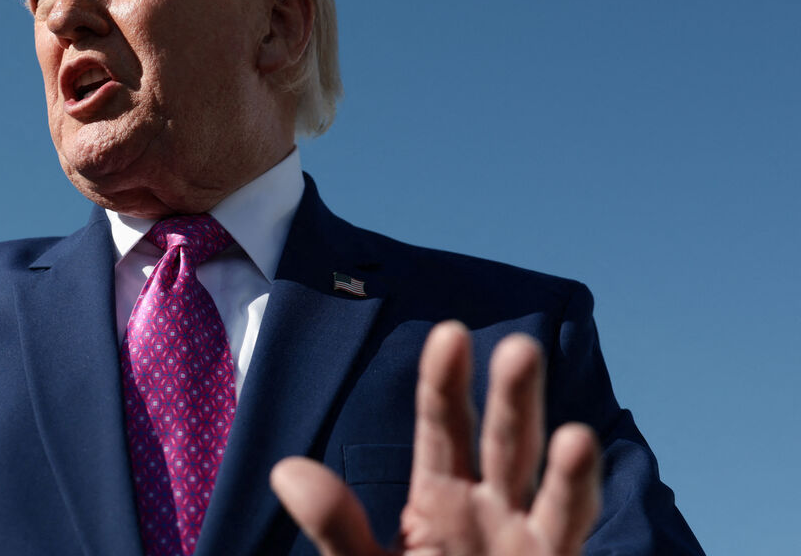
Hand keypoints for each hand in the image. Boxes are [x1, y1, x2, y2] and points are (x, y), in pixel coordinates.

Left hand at [271, 321, 600, 555]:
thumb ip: (334, 524)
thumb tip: (285, 470)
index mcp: (440, 496)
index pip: (443, 425)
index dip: (445, 381)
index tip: (451, 335)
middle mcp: (490, 508)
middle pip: (505, 441)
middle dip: (514, 398)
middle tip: (520, 348)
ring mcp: (526, 540)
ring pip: (547, 487)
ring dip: (566, 462)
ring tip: (577, 434)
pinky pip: (568, 532)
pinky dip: (578, 501)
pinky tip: (585, 470)